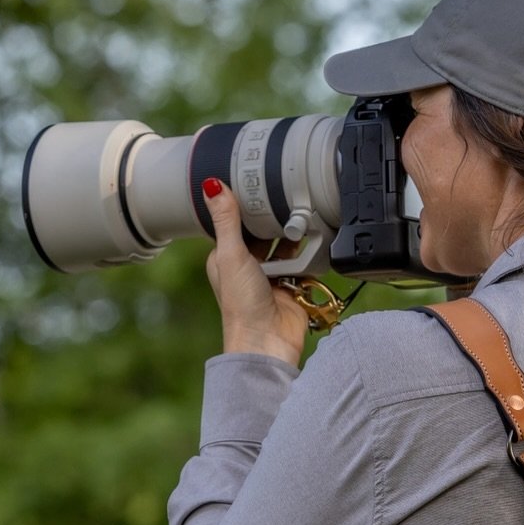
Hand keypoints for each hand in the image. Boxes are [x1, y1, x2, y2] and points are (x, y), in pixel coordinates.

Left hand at [202, 178, 308, 366]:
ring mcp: (270, 277)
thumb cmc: (241, 305)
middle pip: (263, 233)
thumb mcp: (231, 255)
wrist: (267, 341)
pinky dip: (307, 255)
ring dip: (292, 237)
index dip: (246, 207)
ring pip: (285, 246)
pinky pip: (302, 263)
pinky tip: (312, 243)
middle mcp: (247, 266)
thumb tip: (211, 185)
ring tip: (302, 219)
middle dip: (274, 220)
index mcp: (225, 257)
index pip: (236, 223)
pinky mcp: (292, 287)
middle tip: (287, 198)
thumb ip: (226, 220)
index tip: (258, 183)